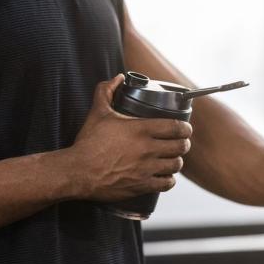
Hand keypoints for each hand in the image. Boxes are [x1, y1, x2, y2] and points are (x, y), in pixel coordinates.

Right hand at [69, 74, 191, 200]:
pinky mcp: (142, 185)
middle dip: (183, 144)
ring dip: (176, 161)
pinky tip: (164, 175)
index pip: (176, 127)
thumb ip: (106, 91)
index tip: (185, 128)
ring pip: (176, 165)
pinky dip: (168, 180)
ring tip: (172, 159)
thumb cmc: (88, 143)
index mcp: (141, 129)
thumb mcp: (98, 112)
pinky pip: (167, 183)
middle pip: (181, 146)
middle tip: (180, 143)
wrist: (78, 171)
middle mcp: (147, 149)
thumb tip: (117, 78)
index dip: (185, 128)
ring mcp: (146, 168)